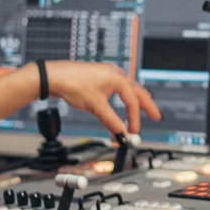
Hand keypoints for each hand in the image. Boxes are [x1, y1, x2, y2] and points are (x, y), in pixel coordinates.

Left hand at [38, 61, 161, 136]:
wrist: (53, 76)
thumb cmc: (73, 84)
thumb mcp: (96, 107)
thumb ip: (112, 122)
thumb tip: (122, 135)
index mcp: (118, 78)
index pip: (132, 101)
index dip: (134, 119)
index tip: (133, 132)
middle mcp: (115, 74)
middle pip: (137, 91)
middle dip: (146, 105)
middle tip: (156, 116)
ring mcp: (107, 74)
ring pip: (127, 89)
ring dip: (134, 101)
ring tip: (142, 109)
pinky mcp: (98, 78)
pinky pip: (117, 88)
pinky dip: (123, 98)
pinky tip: (121, 101)